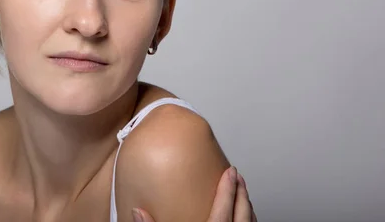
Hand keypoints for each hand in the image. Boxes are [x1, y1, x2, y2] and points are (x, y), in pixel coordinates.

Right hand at [132, 167, 256, 221]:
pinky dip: (249, 221)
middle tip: (239, 177)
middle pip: (243, 214)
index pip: (224, 208)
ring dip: (247, 207)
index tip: (231, 171)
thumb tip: (138, 211)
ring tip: (243, 194)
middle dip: (241, 193)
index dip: (229, 188)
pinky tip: (245, 219)